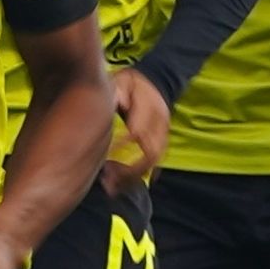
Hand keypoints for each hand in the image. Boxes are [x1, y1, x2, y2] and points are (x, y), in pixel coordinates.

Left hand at [106, 65, 171, 182]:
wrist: (155, 81)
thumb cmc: (130, 83)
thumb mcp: (121, 81)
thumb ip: (117, 91)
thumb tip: (121, 104)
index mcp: (150, 106)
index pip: (138, 133)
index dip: (122, 148)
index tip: (105, 160)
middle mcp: (161, 122)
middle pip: (151, 153)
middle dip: (130, 171)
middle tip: (109, 182)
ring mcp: (165, 132)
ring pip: (155, 161)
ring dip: (135, 176)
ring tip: (114, 187)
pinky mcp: (164, 140)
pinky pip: (157, 161)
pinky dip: (143, 174)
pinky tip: (127, 184)